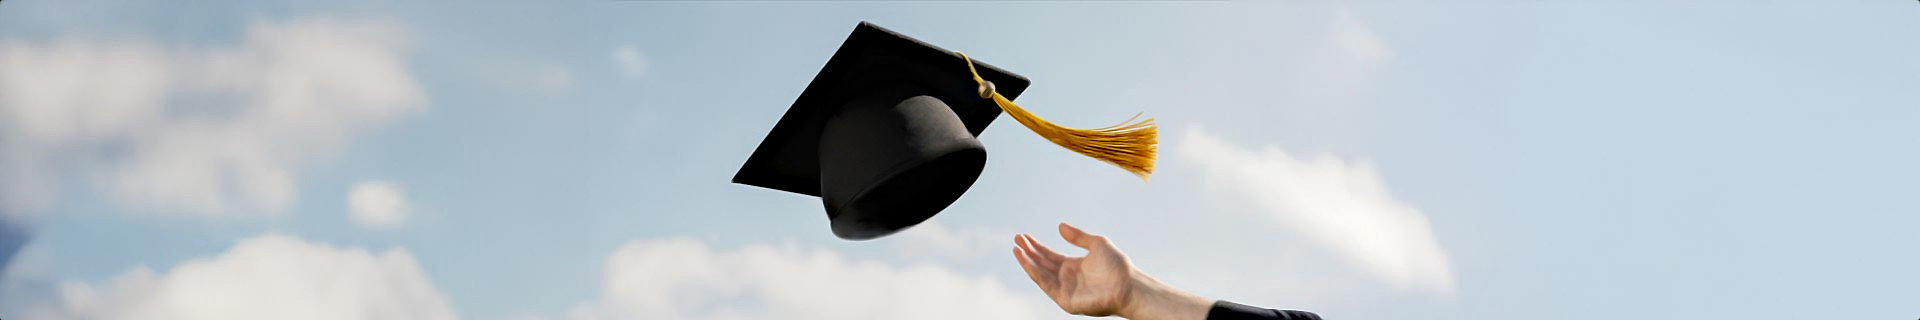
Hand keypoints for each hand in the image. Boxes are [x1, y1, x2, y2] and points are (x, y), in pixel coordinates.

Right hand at [1014, 223, 1212, 319]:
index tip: (1024, 236)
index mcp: (1073, 266)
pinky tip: (1027, 261)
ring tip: (1016, 248)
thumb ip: (1078, 236)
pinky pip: (1046, 285)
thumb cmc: (1117, 266)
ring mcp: (1065, 290)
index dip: (1036, 246)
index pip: (1049, 256)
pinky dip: (1035, 273)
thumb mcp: (1097, 243)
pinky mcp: (1065, 301)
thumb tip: (1059, 226)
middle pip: (1042, 264)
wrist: (1128, 284)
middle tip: (1016, 238)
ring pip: (1041, 274)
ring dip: (1027, 262)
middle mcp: (1066, 278)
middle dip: (1028, 252)